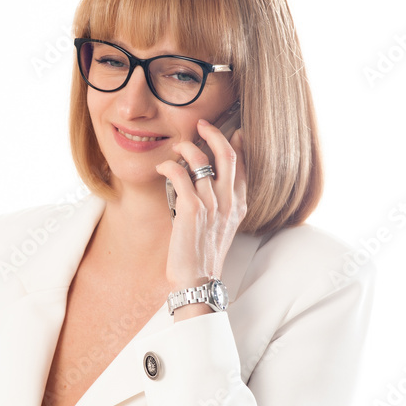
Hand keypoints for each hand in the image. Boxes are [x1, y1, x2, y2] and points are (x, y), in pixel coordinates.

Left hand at [155, 120, 246, 295]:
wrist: (198, 280)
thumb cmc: (204, 254)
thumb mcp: (222, 226)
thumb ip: (223, 202)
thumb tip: (217, 179)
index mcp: (238, 205)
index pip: (243, 164)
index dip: (236, 143)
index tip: (230, 130)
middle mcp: (228, 202)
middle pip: (227, 154)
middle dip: (213, 133)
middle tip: (200, 124)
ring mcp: (211, 205)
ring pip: (201, 161)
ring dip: (186, 147)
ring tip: (177, 146)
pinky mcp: (191, 211)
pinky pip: (180, 176)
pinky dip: (169, 166)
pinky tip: (162, 167)